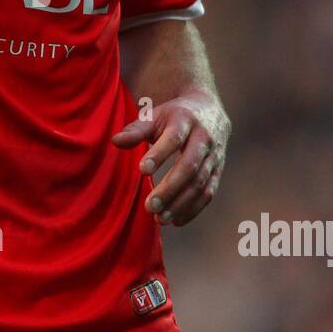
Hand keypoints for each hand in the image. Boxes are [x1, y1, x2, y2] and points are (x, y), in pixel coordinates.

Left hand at [111, 88, 230, 226]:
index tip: (142, 170)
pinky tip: (175, 221)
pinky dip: (193, 209)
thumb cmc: (173, 116)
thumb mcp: (155, 116)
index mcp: (186, 120)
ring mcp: (214, 156)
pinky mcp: (217, 171)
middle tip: (150, 206)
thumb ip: (136, 130)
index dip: (159, 154)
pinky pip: (209, 193)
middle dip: (170, 188)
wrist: (209, 110)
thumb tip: (115, 141)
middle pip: (189, 166)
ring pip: (200, 183)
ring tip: (160, 218)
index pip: (173, 139)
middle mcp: (204, 138)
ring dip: (181, 203)